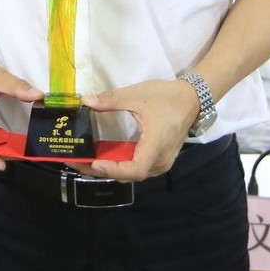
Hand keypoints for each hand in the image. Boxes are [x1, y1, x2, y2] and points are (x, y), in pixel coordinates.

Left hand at [82, 78, 199, 181]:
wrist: (192, 99)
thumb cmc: (166, 97)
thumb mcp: (136, 95)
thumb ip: (111, 99)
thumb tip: (86, 101)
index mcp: (156, 146)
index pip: (135, 169)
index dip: (114, 170)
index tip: (95, 163)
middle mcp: (160, 160)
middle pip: (130, 175)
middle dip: (103, 171)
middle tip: (77, 162)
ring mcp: (161, 162)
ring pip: (133, 173)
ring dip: (110, 169)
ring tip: (85, 161)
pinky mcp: (159, 159)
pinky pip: (138, 167)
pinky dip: (120, 165)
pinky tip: (103, 157)